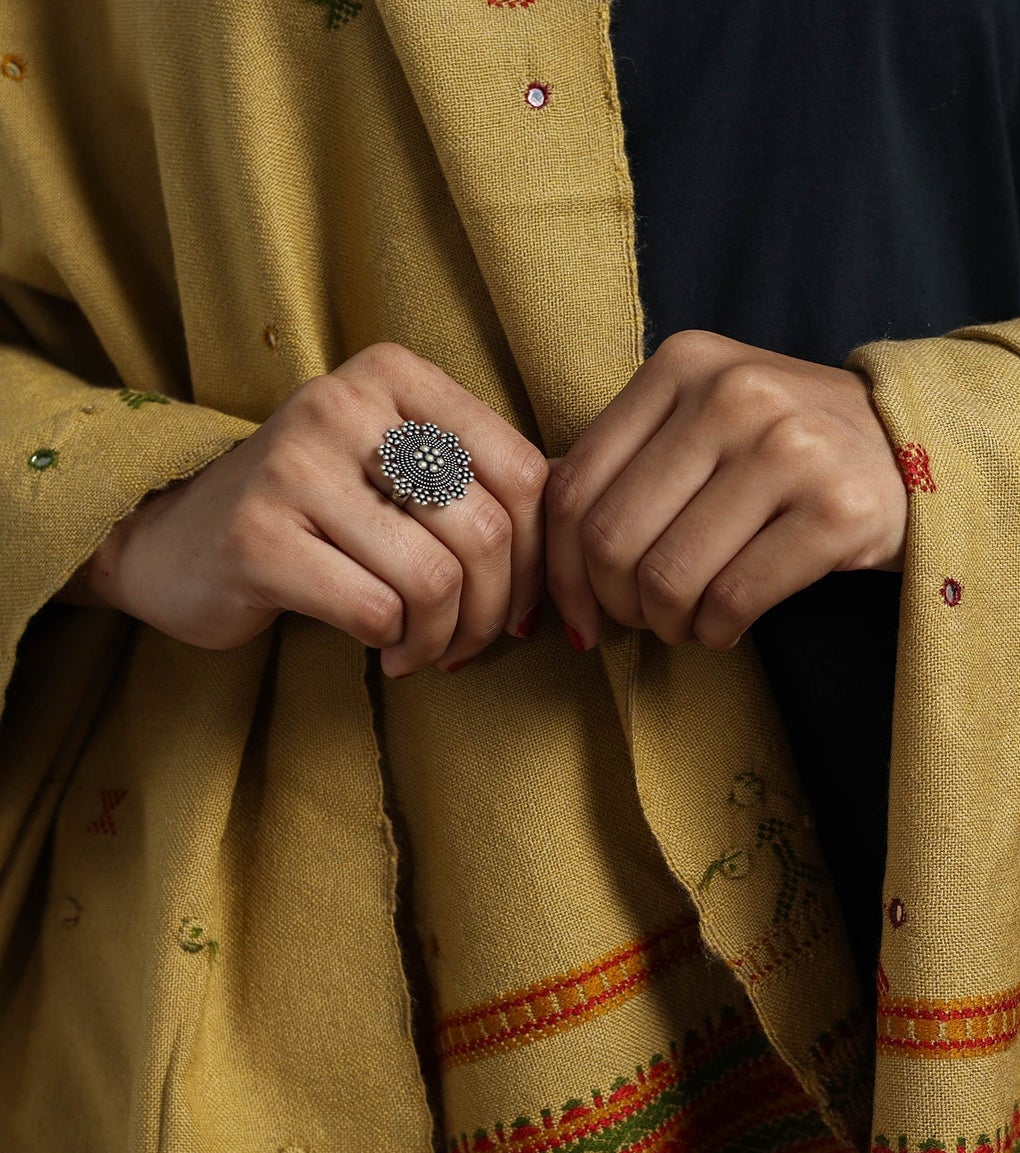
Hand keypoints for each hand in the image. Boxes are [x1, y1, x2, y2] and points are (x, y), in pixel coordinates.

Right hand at [67, 343, 547, 674]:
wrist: (181, 539)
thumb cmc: (323, 514)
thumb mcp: (403, 471)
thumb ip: (482, 488)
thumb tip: (579, 560)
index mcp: (396, 375)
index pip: (523, 472)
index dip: (542, 558)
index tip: (526, 606)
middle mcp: (342, 403)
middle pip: (484, 530)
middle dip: (496, 611)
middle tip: (475, 644)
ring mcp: (293, 466)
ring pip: (436, 578)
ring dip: (447, 638)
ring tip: (425, 649)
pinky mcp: (256, 536)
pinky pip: (377, 610)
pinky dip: (397, 646)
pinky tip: (383, 650)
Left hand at [546, 330, 907, 649]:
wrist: (915, 448)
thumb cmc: (787, 450)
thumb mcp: (702, 421)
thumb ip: (625, 464)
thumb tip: (538, 556)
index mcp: (681, 364)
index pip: (571, 487)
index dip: (559, 571)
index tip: (576, 615)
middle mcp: (732, 393)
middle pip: (611, 539)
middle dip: (615, 605)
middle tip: (641, 621)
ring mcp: (790, 448)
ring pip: (669, 578)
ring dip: (668, 624)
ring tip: (690, 622)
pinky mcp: (838, 510)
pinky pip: (734, 601)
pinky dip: (716, 630)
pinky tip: (727, 626)